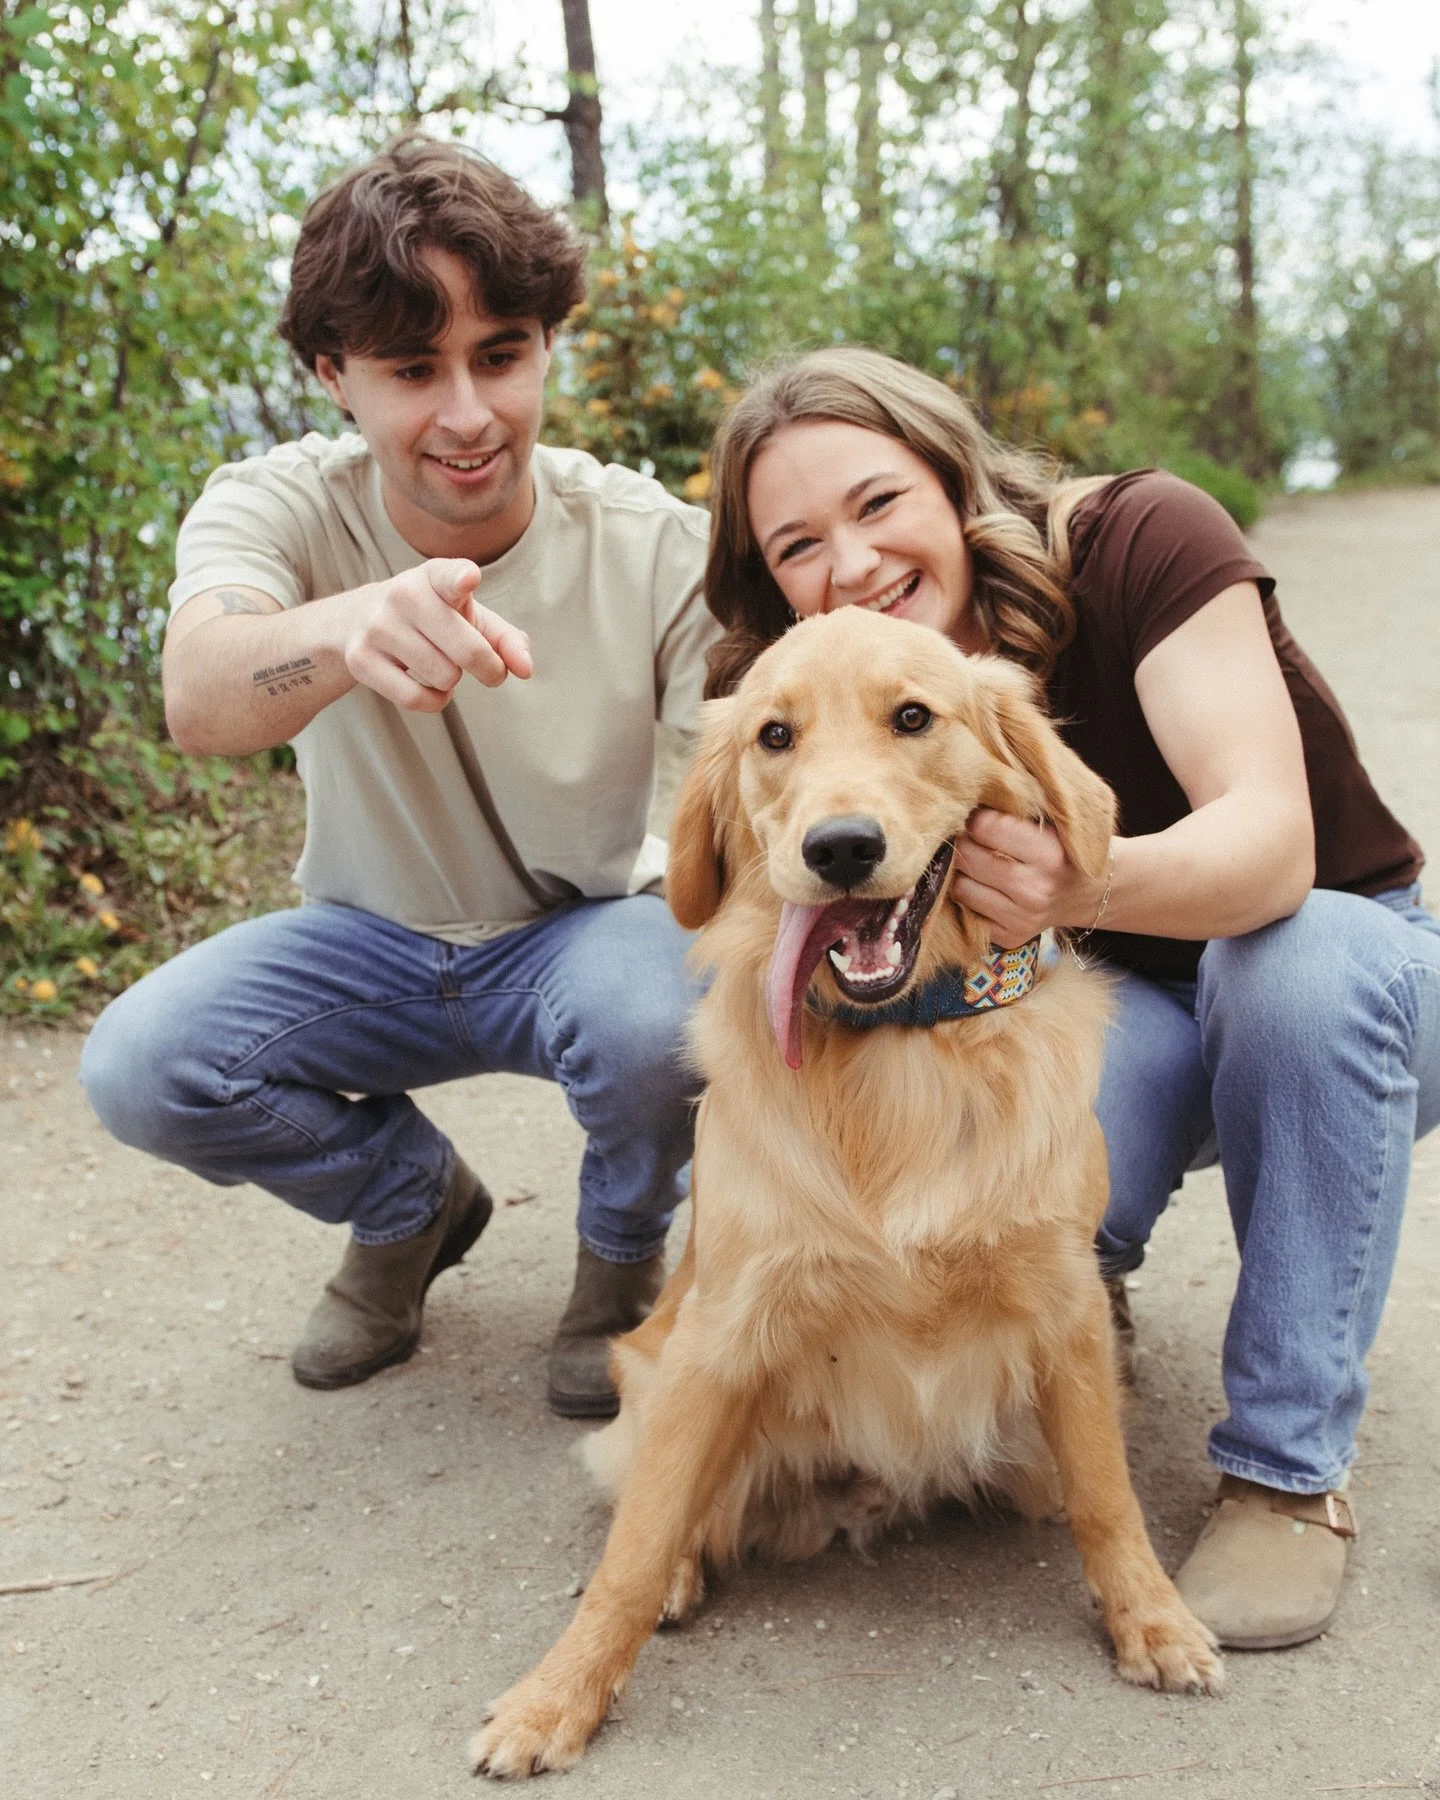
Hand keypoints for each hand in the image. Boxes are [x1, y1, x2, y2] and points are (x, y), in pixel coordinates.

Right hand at [339, 558, 532, 711]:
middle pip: (466, 651)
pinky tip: (430, 686)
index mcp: (434, 576)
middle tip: (490, 671)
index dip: (462, 579)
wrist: (356, 621)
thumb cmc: (431, 619)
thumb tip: (526, 669)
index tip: (469, 579)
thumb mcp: (469, 617)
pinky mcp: (361, 660)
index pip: (449, 576)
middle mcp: (404, 595)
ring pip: (443, 677)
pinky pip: (416, 699)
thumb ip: (506, 640)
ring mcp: (378, 627)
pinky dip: (435, 701)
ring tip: (442, 665)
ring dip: (453, 681)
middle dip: (489, 669)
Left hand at [951, 808, 1105, 946]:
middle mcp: (1035, 889)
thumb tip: (966, 801)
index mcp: (1048, 854)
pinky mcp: (1010, 936)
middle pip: (968, 857)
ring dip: (963, 872)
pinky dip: (970, 896)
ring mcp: (1022, 917)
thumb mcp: (1052, 822)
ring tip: (978, 862)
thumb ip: (1015, 810)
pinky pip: (967, 912)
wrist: (1088, 893)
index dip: (976, 817)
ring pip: (961, 887)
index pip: (985, 827)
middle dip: (964, 842)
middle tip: (972, 837)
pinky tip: (985, 886)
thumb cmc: (1063, 847)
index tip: (979, 815)